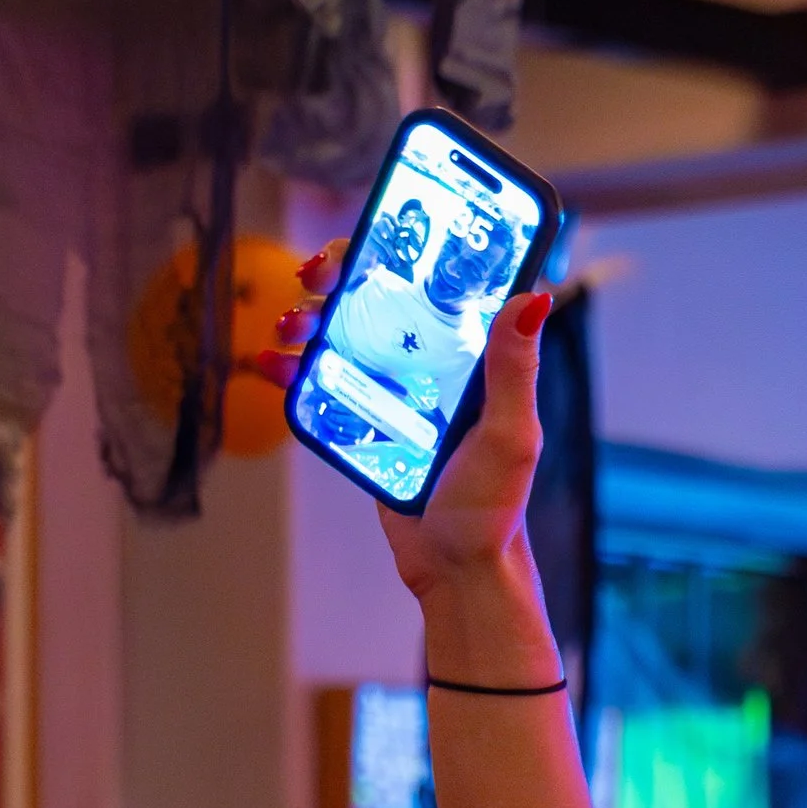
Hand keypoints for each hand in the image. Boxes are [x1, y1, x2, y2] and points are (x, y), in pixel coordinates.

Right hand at [271, 243, 554, 604]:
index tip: (369, 235)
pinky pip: (324, 384)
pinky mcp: (364, 422)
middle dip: (339, 276)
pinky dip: (294, 369)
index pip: (434, 278)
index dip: (400, 247)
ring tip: (290, 326)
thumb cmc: (494, 510)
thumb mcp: (510, 435)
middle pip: (378, 295)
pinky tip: (274, 364)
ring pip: (343, 333)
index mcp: (473, 355)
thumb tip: (532, 297)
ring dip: (308, 317)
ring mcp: (395, 390)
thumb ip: (514, 368)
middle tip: (315, 280)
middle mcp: (433, 362)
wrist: (456, 572)